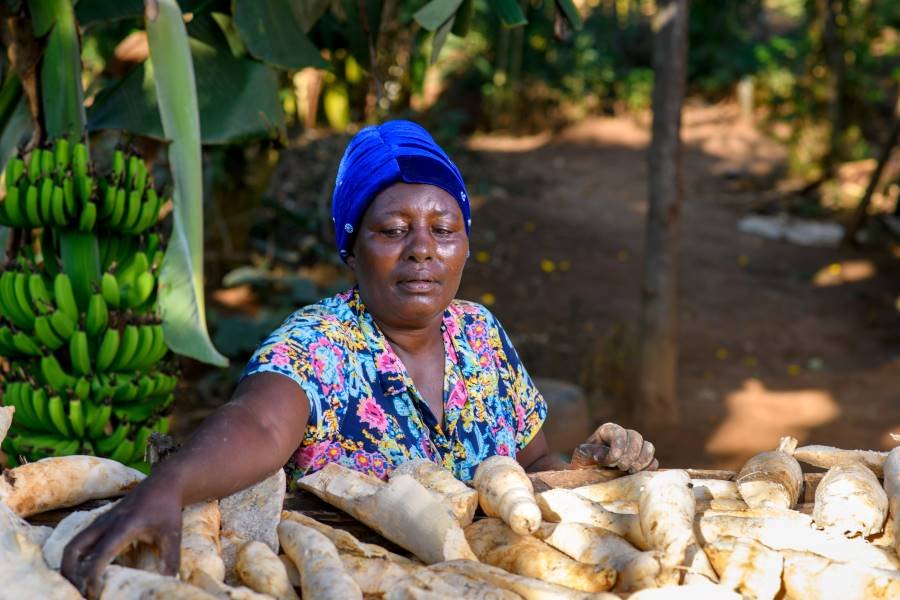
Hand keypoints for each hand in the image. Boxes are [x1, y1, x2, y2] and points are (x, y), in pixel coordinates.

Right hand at [61, 476, 182, 598]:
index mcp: (124, 526)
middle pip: (73, 549)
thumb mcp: (172, 535)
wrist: (163, 483)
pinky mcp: (99, 521)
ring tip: (77, 586)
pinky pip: (79, 540)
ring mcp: (100, 521)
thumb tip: (170, 583)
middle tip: (79, 593)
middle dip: (70, 573)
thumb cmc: (167, 509)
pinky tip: (82, 571)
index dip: (92, 576)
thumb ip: (170, 560)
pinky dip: (75, 557)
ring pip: (73, 544)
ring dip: (69, 566)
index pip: (100, 554)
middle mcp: (106, 523)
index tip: (94, 594)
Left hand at [569, 422, 657, 472]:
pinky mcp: (643, 462)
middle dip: (630, 455)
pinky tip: (637, 474)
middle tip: (621, 467)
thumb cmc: (584, 463)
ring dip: (641, 460)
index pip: (620, 433)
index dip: (618, 447)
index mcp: (609, 431)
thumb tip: (601, 454)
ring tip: (630, 471)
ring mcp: (635, 449)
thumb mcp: (581, 455)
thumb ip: (588, 452)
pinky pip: (653, 462)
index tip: (611, 461)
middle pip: (636, 438)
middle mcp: (625, 436)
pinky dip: (648, 468)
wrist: (590, 476)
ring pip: (648, 447)